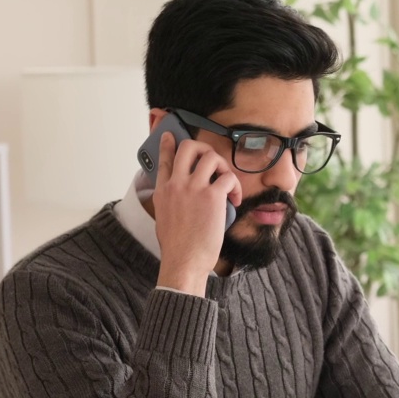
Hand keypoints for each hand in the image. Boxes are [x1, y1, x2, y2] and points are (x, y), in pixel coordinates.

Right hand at [152, 131, 240, 295]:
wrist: (184, 261)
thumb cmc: (178, 247)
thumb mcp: (164, 218)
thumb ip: (170, 201)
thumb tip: (180, 197)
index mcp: (162, 191)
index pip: (164, 159)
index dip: (168, 144)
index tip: (170, 136)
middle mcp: (176, 184)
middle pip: (188, 147)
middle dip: (203, 148)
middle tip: (214, 162)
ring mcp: (194, 188)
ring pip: (211, 157)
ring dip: (223, 167)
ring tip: (227, 184)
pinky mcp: (212, 196)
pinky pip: (228, 178)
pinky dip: (235, 186)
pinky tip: (235, 199)